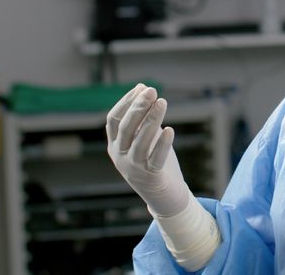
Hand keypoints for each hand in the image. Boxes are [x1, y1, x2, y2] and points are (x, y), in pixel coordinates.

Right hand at [106, 84, 188, 216]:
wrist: (165, 197)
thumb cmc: (154, 161)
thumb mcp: (145, 137)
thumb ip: (142, 116)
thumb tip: (142, 87)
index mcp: (115, 145)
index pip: (114, 119)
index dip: (126, 101)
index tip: (141, 87)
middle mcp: (119, 156)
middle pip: (126, 127)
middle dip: (138, 107)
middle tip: (152, 91)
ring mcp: (133, 168)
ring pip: (140, 140)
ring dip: (152, 119)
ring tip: (163, 102)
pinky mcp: (150, 178)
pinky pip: (155, 158)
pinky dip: (162, 144)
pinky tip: (170, 130)